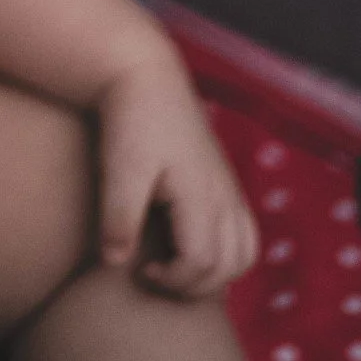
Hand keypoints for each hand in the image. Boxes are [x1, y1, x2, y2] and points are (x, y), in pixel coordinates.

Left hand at [94, 56, 259, 298]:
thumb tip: (115, 263)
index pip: (203, 262)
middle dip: (194, 285)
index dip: (173, 280)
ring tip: (174, 266)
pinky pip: (243, 233)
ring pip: (245, 253)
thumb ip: (118, 217)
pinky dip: (226, 254)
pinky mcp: (224, 182)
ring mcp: (228, 189)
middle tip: (154, 275)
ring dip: (215, 274)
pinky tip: (188, 247)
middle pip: (230, 265)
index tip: (140, 270)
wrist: (146, 75)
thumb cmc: (130, 120)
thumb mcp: (120, 167)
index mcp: (201, 193)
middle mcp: (224, 195)